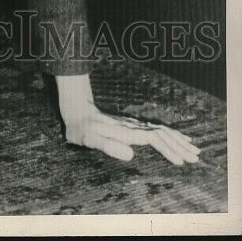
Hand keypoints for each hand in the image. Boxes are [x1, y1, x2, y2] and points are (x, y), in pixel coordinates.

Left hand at [63, 101, 200, 164]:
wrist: (76, 109)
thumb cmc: (81, 128)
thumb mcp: (89, 139)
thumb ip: (109, 146)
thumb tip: (131, 155)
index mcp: (126, 131)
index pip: (153, 139)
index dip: (167, 150)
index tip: (180, 162)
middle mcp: (133, 125)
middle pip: (162, 133)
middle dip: (179, 146)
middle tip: (196, 158)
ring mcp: (134, 123)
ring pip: (161, 129)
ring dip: (178, 139)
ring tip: (194, 149)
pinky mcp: (133, 124)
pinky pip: (156, 127)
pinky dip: (170, 133)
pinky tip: (177, 137)